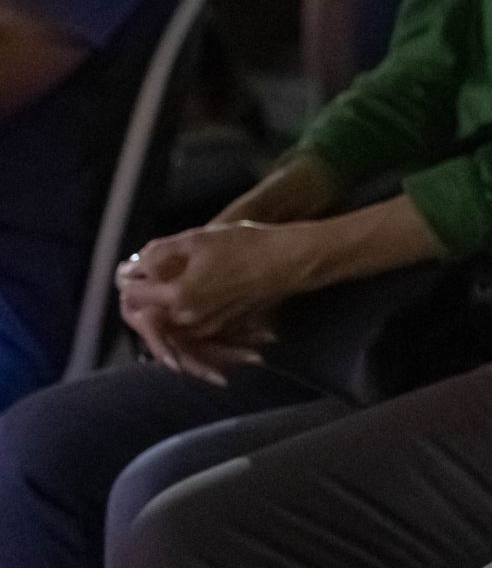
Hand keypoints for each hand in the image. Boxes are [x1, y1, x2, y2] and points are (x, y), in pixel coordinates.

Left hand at [117, 223, 312, 381]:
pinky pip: (192, 324)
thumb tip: (134, 265)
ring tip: (176, 278)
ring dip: (165, 303)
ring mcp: (206, 327)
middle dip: (146, 292)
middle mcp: (187, 319)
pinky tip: (197, 289)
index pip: (132, 294)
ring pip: (170, 318)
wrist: (288, 262)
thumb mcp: (196, 239)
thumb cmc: (244, 246)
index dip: (129, 277)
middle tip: (152, 270)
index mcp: (177, 297)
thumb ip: (158, 253)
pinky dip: (186, 311)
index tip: (134, 264)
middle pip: (149, 310)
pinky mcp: (221, 327)